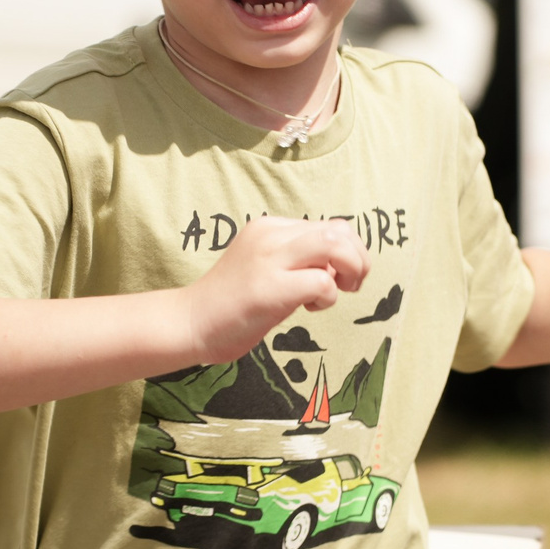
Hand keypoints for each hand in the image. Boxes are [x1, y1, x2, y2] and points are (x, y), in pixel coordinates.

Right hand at [179, 217, 367, 363]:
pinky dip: (328, 298)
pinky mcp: (270, 287)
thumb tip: (340, 266)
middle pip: (339, 229)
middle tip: (350, 285)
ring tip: (338, 292)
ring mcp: (269, 259)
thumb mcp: (267, 268)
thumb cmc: (232, 304)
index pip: (328, 226)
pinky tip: (309, 309)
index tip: (337, 277)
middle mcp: (270, 235)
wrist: (190, 323)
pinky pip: (323, 282)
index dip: (346, 252)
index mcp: (269, 228)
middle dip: (358, 258)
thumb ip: (298, 260)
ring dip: (351, 270)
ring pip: (335, 245)